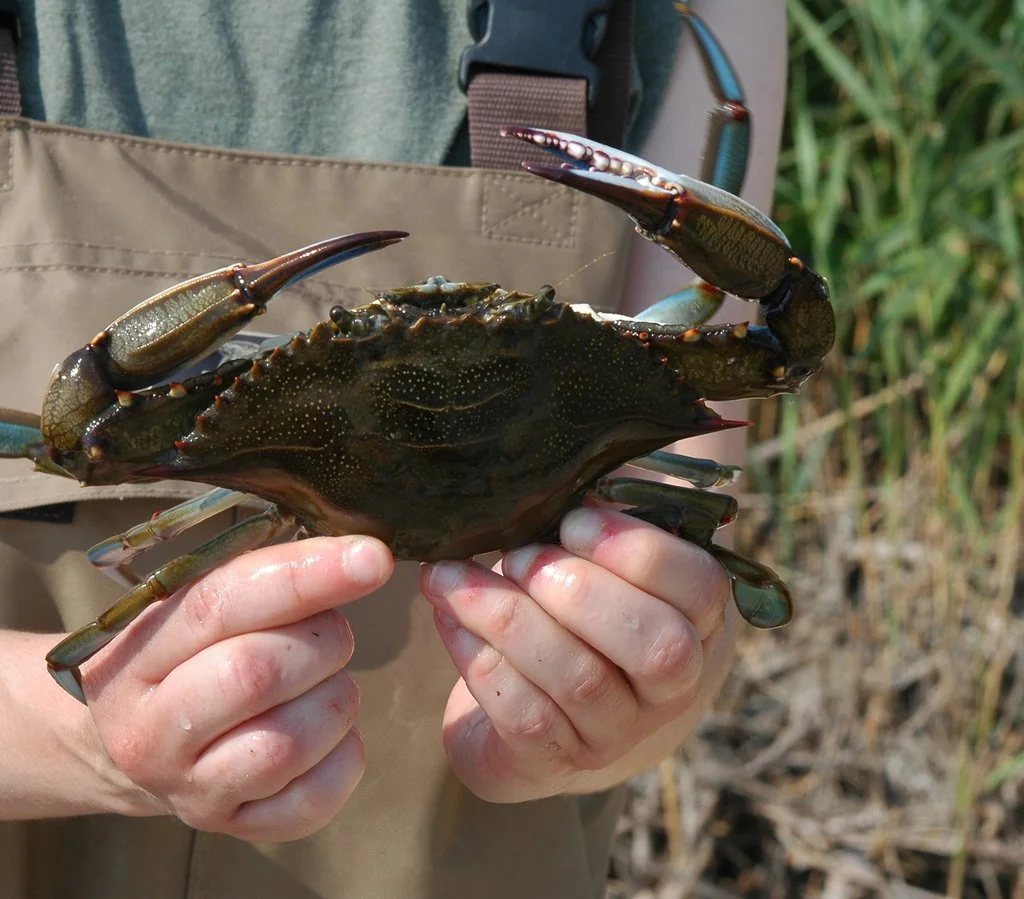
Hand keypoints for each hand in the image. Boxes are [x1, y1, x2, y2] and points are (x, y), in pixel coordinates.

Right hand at [78, 535, 391, 840]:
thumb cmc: (182, 656)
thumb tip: (357, 556)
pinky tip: (331, 729)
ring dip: (336, 696)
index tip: (372, 557)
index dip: (304, 577)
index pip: (219, 605)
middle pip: (256, 674)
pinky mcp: (236, 827)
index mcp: (131, 659)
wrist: (138, 744)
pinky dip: (346, 753)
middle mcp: (150, 733)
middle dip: (322, 640)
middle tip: (331, 631)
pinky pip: (316, 797)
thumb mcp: (190, 606)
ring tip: (325, 679)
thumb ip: (257, 578)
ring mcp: (190, 790)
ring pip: (290, 741)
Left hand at [420, 507, 735, 801]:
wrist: (560, 707)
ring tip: (452, 576)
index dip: (639, 551)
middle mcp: (673, 685)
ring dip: (508, 618)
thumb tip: (553, 466)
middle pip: (656, 646)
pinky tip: (448, 616)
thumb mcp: (601, 550)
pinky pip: (524, 713)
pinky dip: (477, 657)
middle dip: (578, 591)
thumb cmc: (580, 599)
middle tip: (517, 554)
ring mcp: (620, 731)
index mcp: (697, 618)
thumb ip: (600, 508)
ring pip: (579, 679)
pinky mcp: (559, 761)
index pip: (700, 587)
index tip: (574, 518)